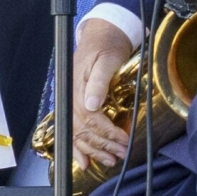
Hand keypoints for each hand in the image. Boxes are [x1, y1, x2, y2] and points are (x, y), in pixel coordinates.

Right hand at [73, 19, 134, 172]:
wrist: (102, 34)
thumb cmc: (106, 45)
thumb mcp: (106, 59)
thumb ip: (99, 81)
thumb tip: (91, 104)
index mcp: (79, 89)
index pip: (91, 119)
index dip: (107, 133)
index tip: (123, 141)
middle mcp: (74, 99)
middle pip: (85, 131)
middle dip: (103, 146)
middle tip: (120, 155)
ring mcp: (74, 102)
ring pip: (79, 134)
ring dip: (94, 150)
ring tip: (109, 161)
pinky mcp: (78, 103)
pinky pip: (75, 130)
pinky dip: (79, 148)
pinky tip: (84, 161)